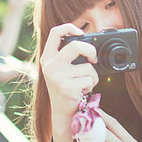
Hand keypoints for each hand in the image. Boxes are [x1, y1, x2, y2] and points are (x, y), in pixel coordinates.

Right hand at [39, 23, 98, 141]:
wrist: (62, 114)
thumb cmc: (66, 89)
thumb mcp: (61, 70)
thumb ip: (68, 56)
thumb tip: (87, 42)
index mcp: (47, 58)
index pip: (55, 32)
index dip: (69, 27)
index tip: (81, 32)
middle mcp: (50, 65)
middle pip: (76, 45)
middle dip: (90, 50)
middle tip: (94, 59)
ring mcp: (58, 76)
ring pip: (88, 67)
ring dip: (92, 76)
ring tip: (84, 84)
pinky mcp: (67, 87)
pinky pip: (90, 79)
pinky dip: (91, 85)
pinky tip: (82, 92)